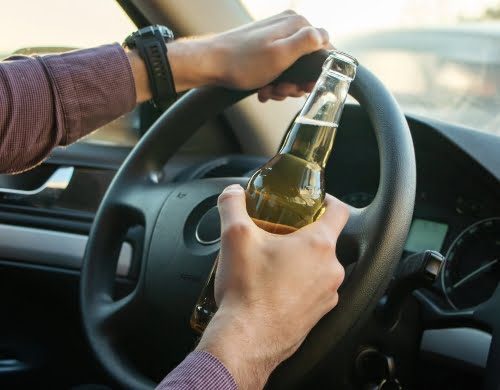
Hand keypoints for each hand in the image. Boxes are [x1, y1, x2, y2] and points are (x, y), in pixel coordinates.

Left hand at [129, 11, 329, 102]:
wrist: (211, 64)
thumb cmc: (243, 62)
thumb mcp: (281, 55)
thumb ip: (306, 43)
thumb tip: (325, 36)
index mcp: (296, 24)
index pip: (324, 46)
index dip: (317, 70)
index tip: (304, 85)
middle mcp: (287, 27)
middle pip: (307, 60)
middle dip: (296, 81)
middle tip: (282, 90)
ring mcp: (274, 37)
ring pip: (292, 68)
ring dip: (283, 85)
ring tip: (269, 90)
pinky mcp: (264, 48)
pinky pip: (278, 68)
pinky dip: (272, 82)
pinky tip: (263, 89)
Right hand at [196, 184, 347, 388]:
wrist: (246, 341)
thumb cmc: (248, 292)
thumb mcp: (234, 236)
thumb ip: (233, 205)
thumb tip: (233, 194)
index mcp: (318, 245)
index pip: (339, 211)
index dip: (327, 200)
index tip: (315, 200)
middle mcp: (330, 270)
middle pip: (324, 240)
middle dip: (301, 232)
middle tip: (278, 232)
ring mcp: (327, 295)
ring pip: (318, 266)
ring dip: (299, 259)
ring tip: (271, 261)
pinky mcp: (317, 315)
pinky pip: (312, 290)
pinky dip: (298, 283)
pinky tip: (273, 286)